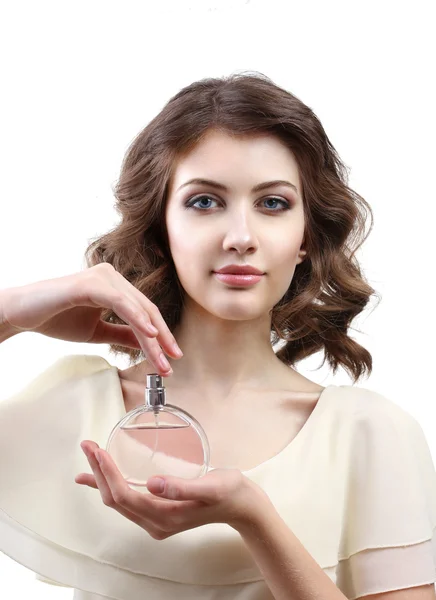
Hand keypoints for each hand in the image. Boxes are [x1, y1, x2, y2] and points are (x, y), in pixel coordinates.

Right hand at [0, 263, 182, 375]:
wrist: (23, 314)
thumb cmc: (57, 319)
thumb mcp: (98, 332)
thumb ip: (123, 335)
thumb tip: (148, 344)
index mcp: (116, 287)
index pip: (146, 312)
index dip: (161, 336)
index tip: (171, 358)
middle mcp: (113, 277)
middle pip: (147, 310)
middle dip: (162, 339)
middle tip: (171, 363)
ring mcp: (104, 277)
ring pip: (137, 309)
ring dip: (152, 336)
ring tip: (162, 358)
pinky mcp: (92, 283)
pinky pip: (121, 302)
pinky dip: (137, 318)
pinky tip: (149, 335)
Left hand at [75, 440, 264, 538]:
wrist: (242, 505)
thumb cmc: (229, 492)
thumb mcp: (210, 487)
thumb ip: (182, 487)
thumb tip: (152, 483)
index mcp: (165, 517)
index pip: (125, 496)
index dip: (107, 474)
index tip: (98, 451)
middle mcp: (155, 523)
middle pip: (115, 499)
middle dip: (98, 473)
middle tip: (88, 446)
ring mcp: (155, 520)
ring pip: (118, 500)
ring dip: (101, 478)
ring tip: (90, 456)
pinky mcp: (158, 512)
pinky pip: (126, 500)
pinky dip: (110, 486)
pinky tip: (98, 478)